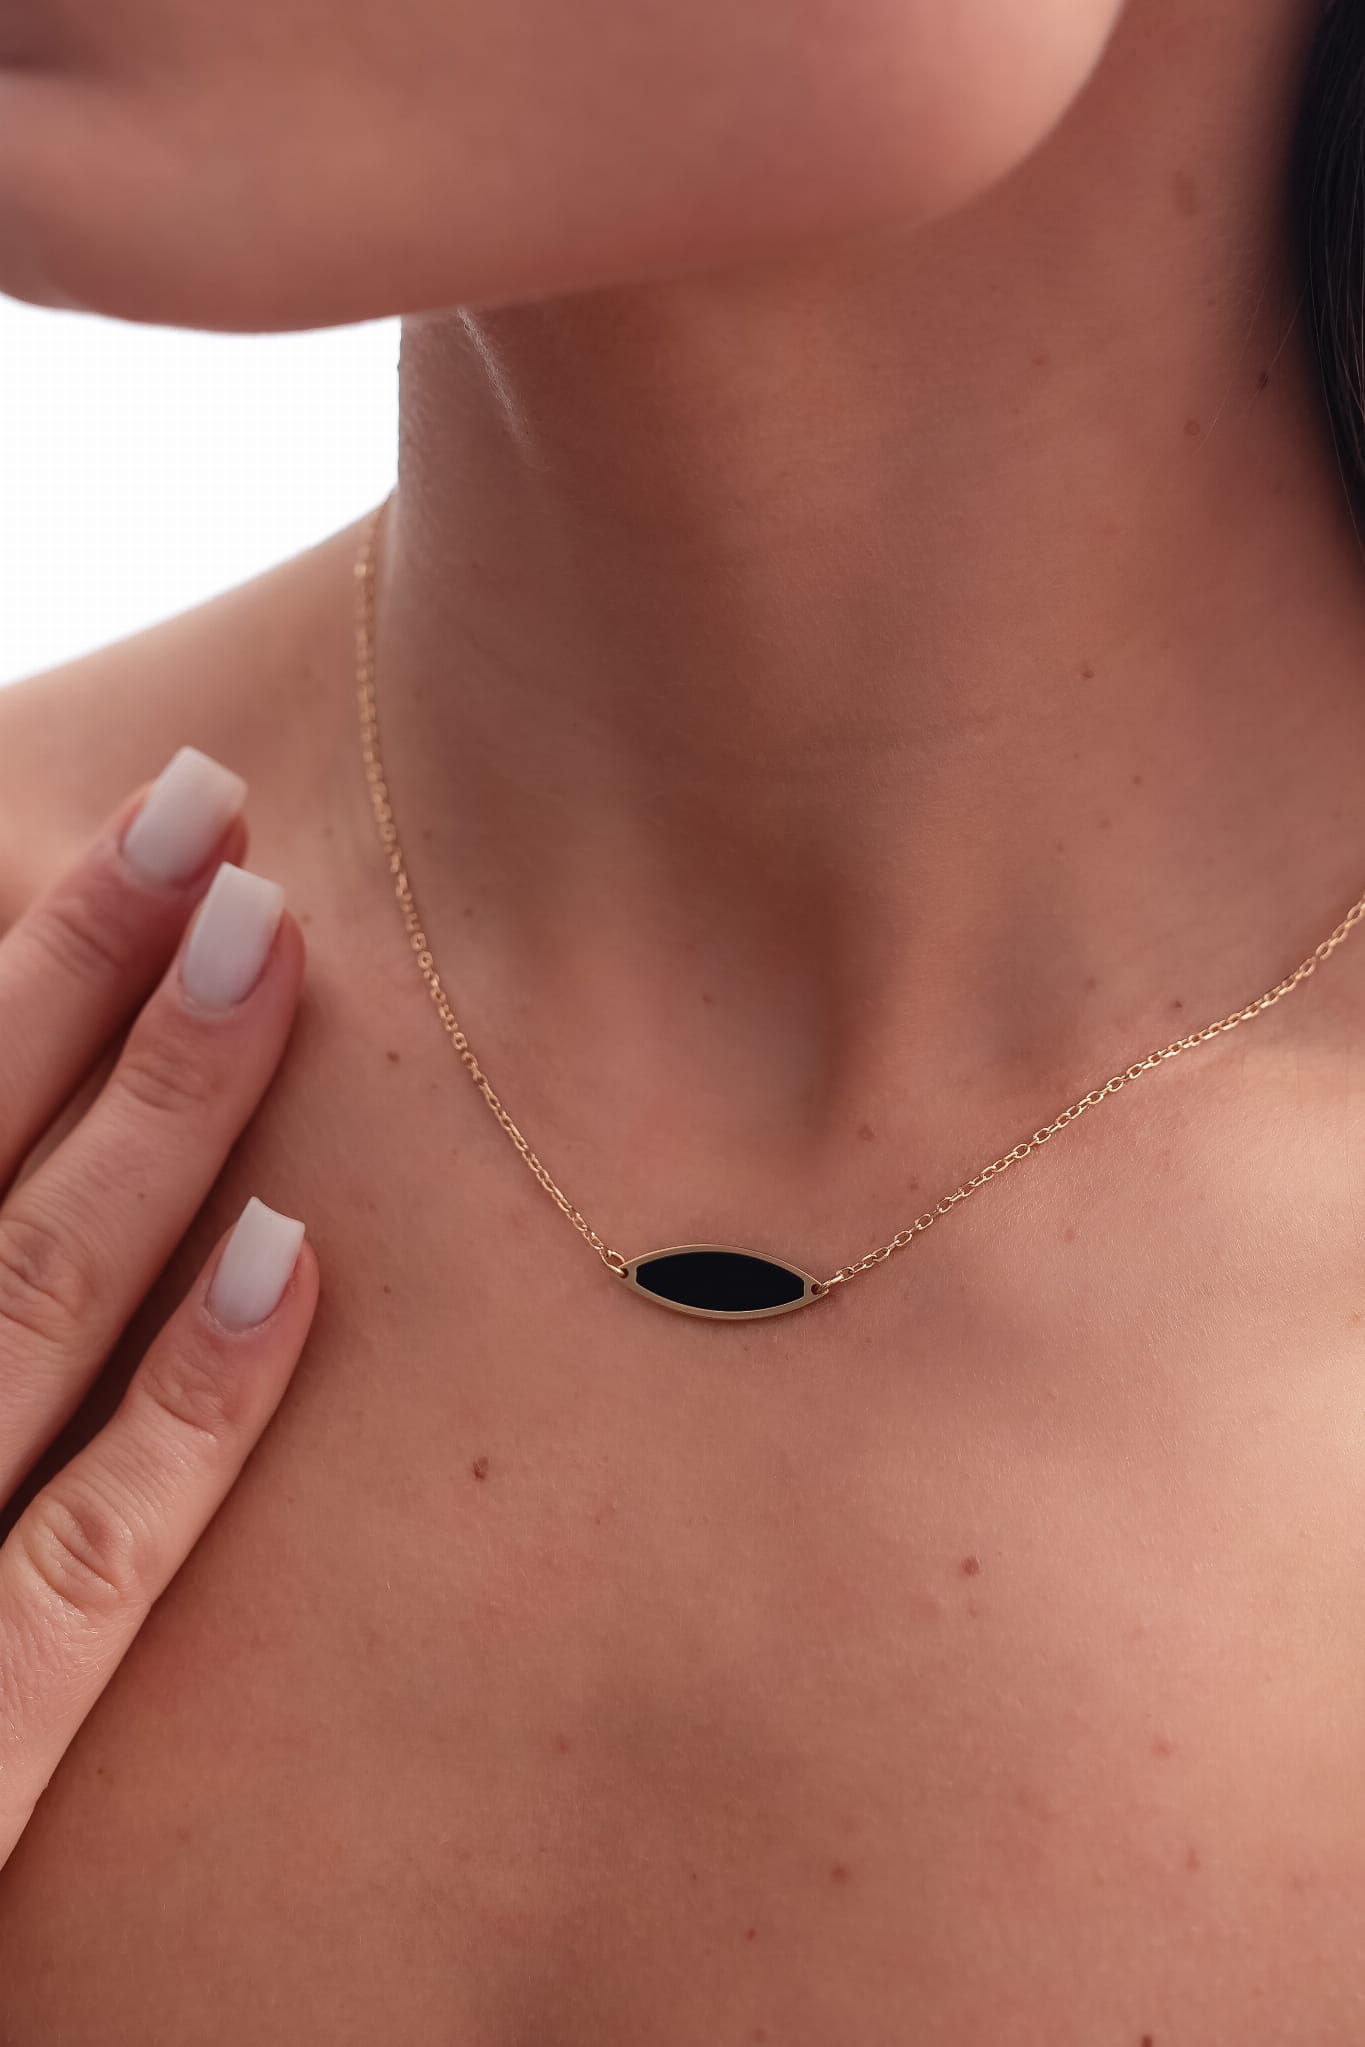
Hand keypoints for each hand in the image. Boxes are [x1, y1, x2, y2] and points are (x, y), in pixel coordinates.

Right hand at [0, 746, 316, 1871]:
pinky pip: (82, 1569)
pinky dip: (188, 1407)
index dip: (5, 963)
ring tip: (260, 944)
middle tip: (205, 808)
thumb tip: (41, 1170)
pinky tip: (290, 1253)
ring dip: (147, 1116)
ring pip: (22, 1305)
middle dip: (71, 969)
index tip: (137, 827)